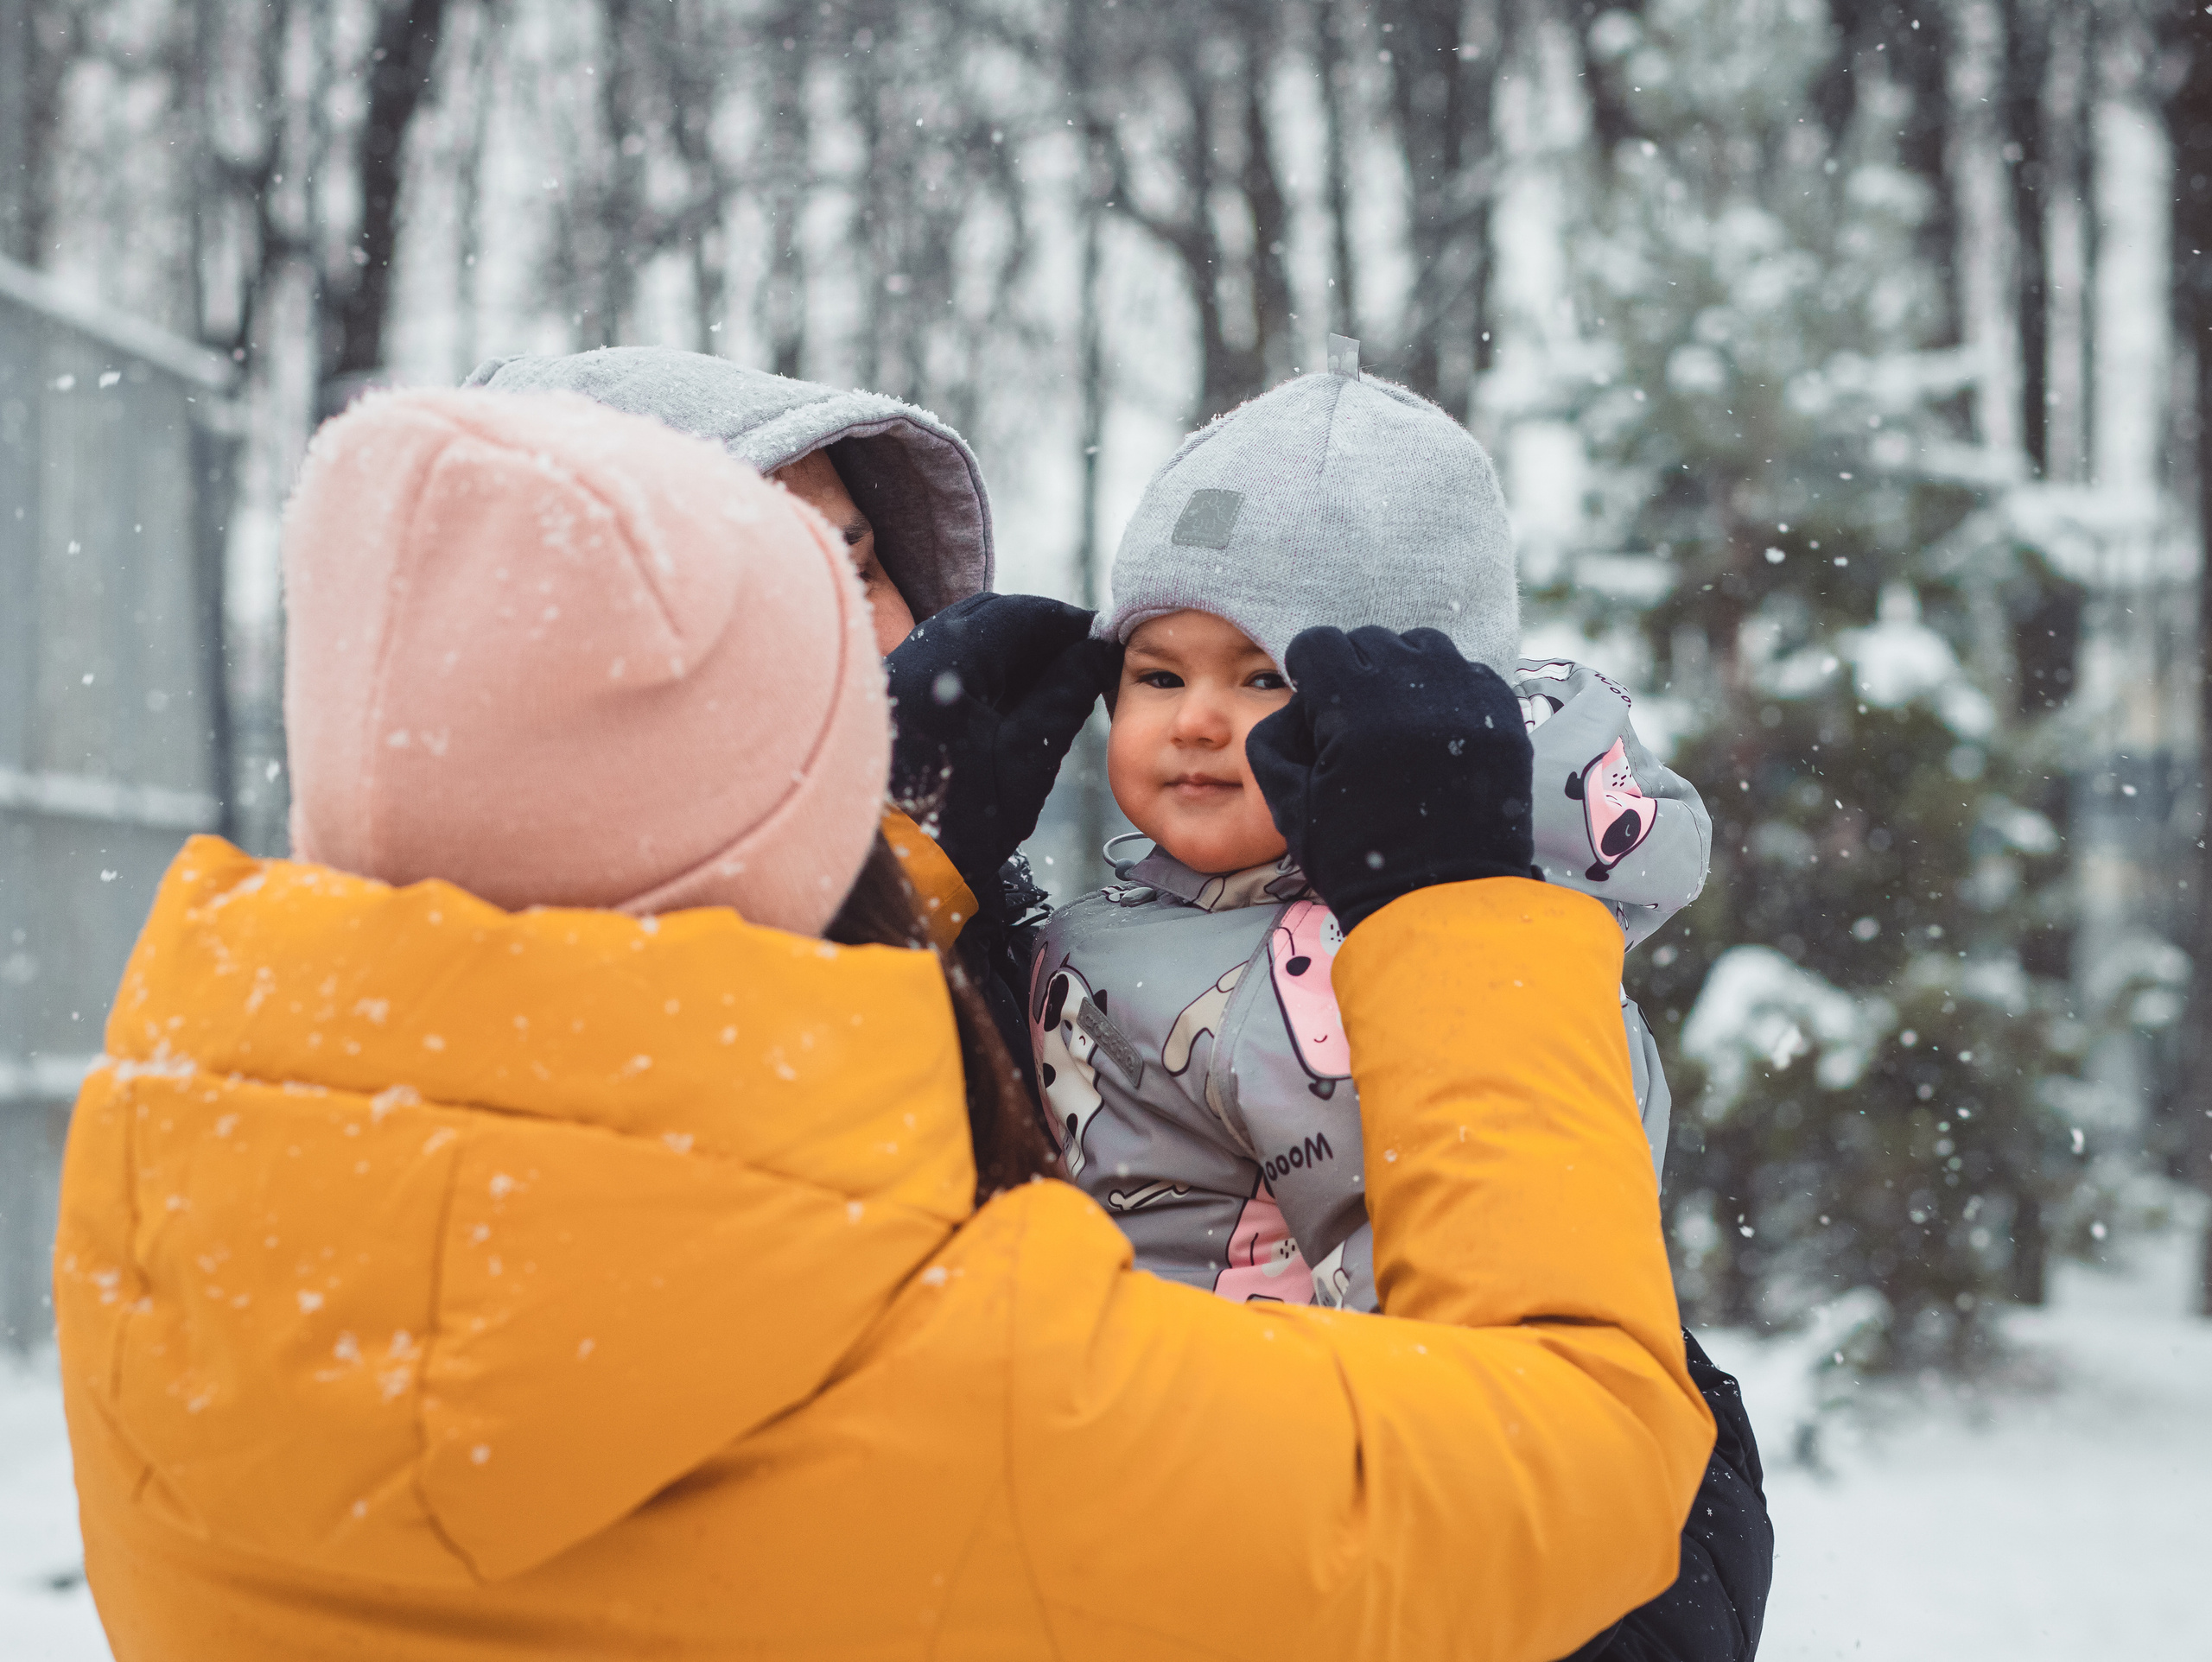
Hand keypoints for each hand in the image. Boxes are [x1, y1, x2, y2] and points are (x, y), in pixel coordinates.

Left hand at [884, 593, 1122, 889]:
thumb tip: (1097, 652)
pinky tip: (1012, 700)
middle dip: (1042, 633)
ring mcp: (899, 671)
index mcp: (949, 662)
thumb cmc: (958, 823)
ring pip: (968, 635)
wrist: (890, 866)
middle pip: (991, 615)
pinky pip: (947, 660)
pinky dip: (986, 669)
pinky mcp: (895, 694)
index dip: (1070, 623)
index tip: (1103, 643)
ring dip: (1014, 651)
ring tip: (1054, 684)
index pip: (1022, 612)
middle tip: (1083, 662)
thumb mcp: (1028, 760)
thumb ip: (1066, 695)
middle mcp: (915, 653)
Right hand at [1245, 626, 1533, 933]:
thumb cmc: (1359, 862)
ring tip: (1399, 720)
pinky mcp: (1503, 716)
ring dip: (1402, 673)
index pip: (1321, 644)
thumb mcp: (1290, 807)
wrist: (1443, 902)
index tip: (1315, 699)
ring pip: (1423, 648)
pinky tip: (1436, 735)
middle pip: (1370, 641)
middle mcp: (1413, 689)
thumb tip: (1297, 704)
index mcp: (1354, 710)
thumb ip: (1275, 742)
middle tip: (1354, 721)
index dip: (1309, 669)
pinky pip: (1467, 673)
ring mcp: (1465, 698)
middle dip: (1353, 672)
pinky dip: (1446, 692)